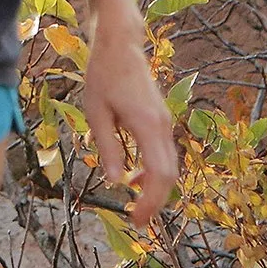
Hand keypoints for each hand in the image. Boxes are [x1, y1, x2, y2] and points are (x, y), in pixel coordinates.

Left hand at [80, 29, 177, 225]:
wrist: (120, 46)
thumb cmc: (103, 76)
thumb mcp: (96, 113)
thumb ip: (108, 148)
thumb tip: (115, 183)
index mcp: (147, 125)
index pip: (159, 174)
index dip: (151, 201)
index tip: (136, 219)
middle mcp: (162, 126)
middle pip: (170, 175)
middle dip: (156, 201)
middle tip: (137, 221)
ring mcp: (165, 122)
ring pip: (170, 166)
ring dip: (156, 188)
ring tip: (136, 206)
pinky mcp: (161, 120)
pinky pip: (164, 153)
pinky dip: (155, 172)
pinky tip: (136, 179)